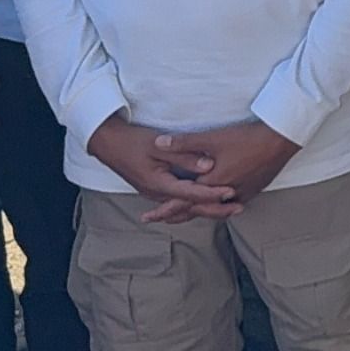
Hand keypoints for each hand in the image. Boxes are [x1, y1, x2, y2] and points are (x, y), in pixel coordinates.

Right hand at [86, 115, 239, 221]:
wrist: (110, 145)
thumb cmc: (134, 142)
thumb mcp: (160, 146)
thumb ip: (185, 155)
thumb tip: (209, 165)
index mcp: (158, 184)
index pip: (191, 193)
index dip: (212, 193)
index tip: (232, 192)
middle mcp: (157, 194)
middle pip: (190, 206)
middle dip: (215, 208)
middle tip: (240, 208)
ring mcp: (155, 194)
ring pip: (185, 207)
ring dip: (207, 207)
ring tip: (231, 208)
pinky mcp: (156, 190)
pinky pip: (179, 202)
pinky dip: (195, 203)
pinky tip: (209, 202)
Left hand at [154, 120, 300, 214]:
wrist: (281, 139)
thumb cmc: (247, 138)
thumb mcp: (213, 138)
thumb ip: (184, 142)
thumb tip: (158, 143)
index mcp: (213, 184)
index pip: (183, 202)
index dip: (164, 210)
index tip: (148, 217)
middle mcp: (226, 194)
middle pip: (197, 210)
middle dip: (176, 215)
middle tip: (160, 219)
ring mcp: (241, 194)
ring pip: (214, 210)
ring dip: (197, 212)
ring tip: (184, 214)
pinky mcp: (253, 190)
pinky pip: (230, 205)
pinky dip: (217, 207)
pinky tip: (216, 205)